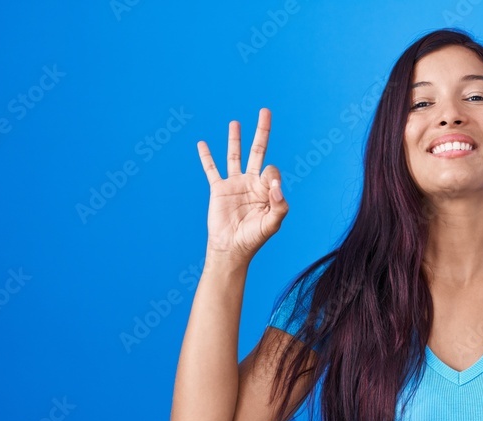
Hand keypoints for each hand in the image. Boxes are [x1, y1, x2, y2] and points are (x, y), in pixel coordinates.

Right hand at [196, 108, 287, 263]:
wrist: (231, 248)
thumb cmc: (254, 238)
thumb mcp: (272, 224)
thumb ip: (279, 205)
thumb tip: (275, 185)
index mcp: (266, 189)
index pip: (272, 171)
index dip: (271, 176)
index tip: (269, 190)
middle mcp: (251, 183)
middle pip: (257, 151)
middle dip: (262, 131)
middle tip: (265, 111)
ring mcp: (234, 184)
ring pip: (235, 155)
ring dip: (235, 138)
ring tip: (235, 122)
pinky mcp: (218, 189)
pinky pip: (211, 169)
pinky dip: (206, 157)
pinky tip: (202, 144)